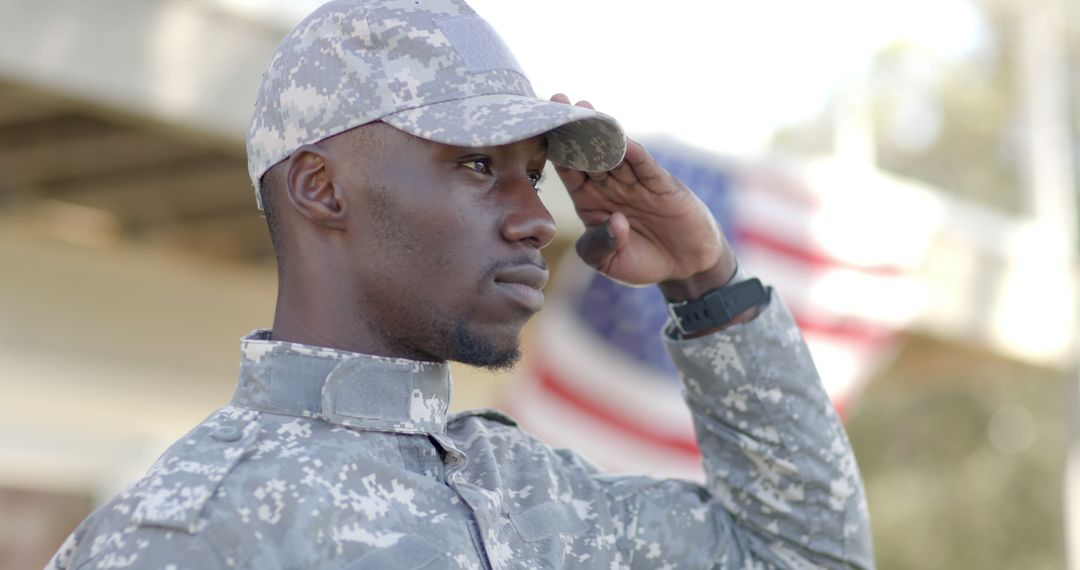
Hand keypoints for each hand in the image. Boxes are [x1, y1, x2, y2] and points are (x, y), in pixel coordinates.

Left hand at [550, 94, 736, 301]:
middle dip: (571, 128)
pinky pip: (644, 165)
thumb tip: (615, 220)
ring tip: (582, 107)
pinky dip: (633, 151)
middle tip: (555, 101)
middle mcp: (610, 186)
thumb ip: (600, 246)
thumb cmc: (643, 262)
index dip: (553, 150)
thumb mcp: (609, 262)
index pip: (567, 170)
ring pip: (613, 152)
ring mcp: (635, 183)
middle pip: (586, 152)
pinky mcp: (661, 185)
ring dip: (599, 130)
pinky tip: (619, 136)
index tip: (536, 129)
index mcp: (589, 202)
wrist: (685, 265)